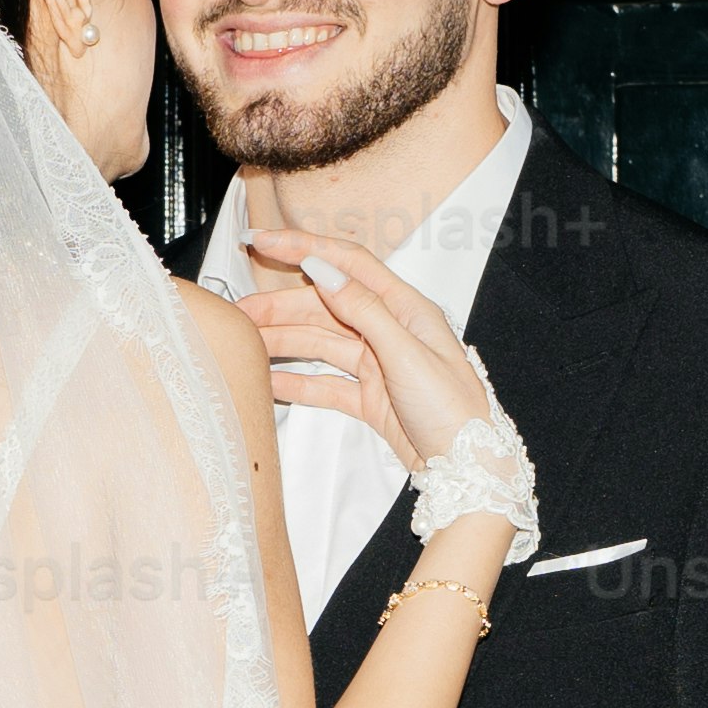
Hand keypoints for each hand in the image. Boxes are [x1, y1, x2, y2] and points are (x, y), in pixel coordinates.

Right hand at [238, 235, 500, 471]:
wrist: (468, 468)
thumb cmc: (454, 410)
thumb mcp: (408, 354)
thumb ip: (364, 310)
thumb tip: (323, 268)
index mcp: (405, 308)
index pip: (347, 264)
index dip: (302, 247)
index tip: (263, 240)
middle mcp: (389, 330)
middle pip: (324, 306)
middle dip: (279, 305)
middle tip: (239, 310)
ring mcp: (377, 364)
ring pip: (319, 344)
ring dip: (281, 341)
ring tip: (245, 343)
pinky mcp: (369, 398)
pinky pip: (324, 383)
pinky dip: (295, 382)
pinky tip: (268, 380)